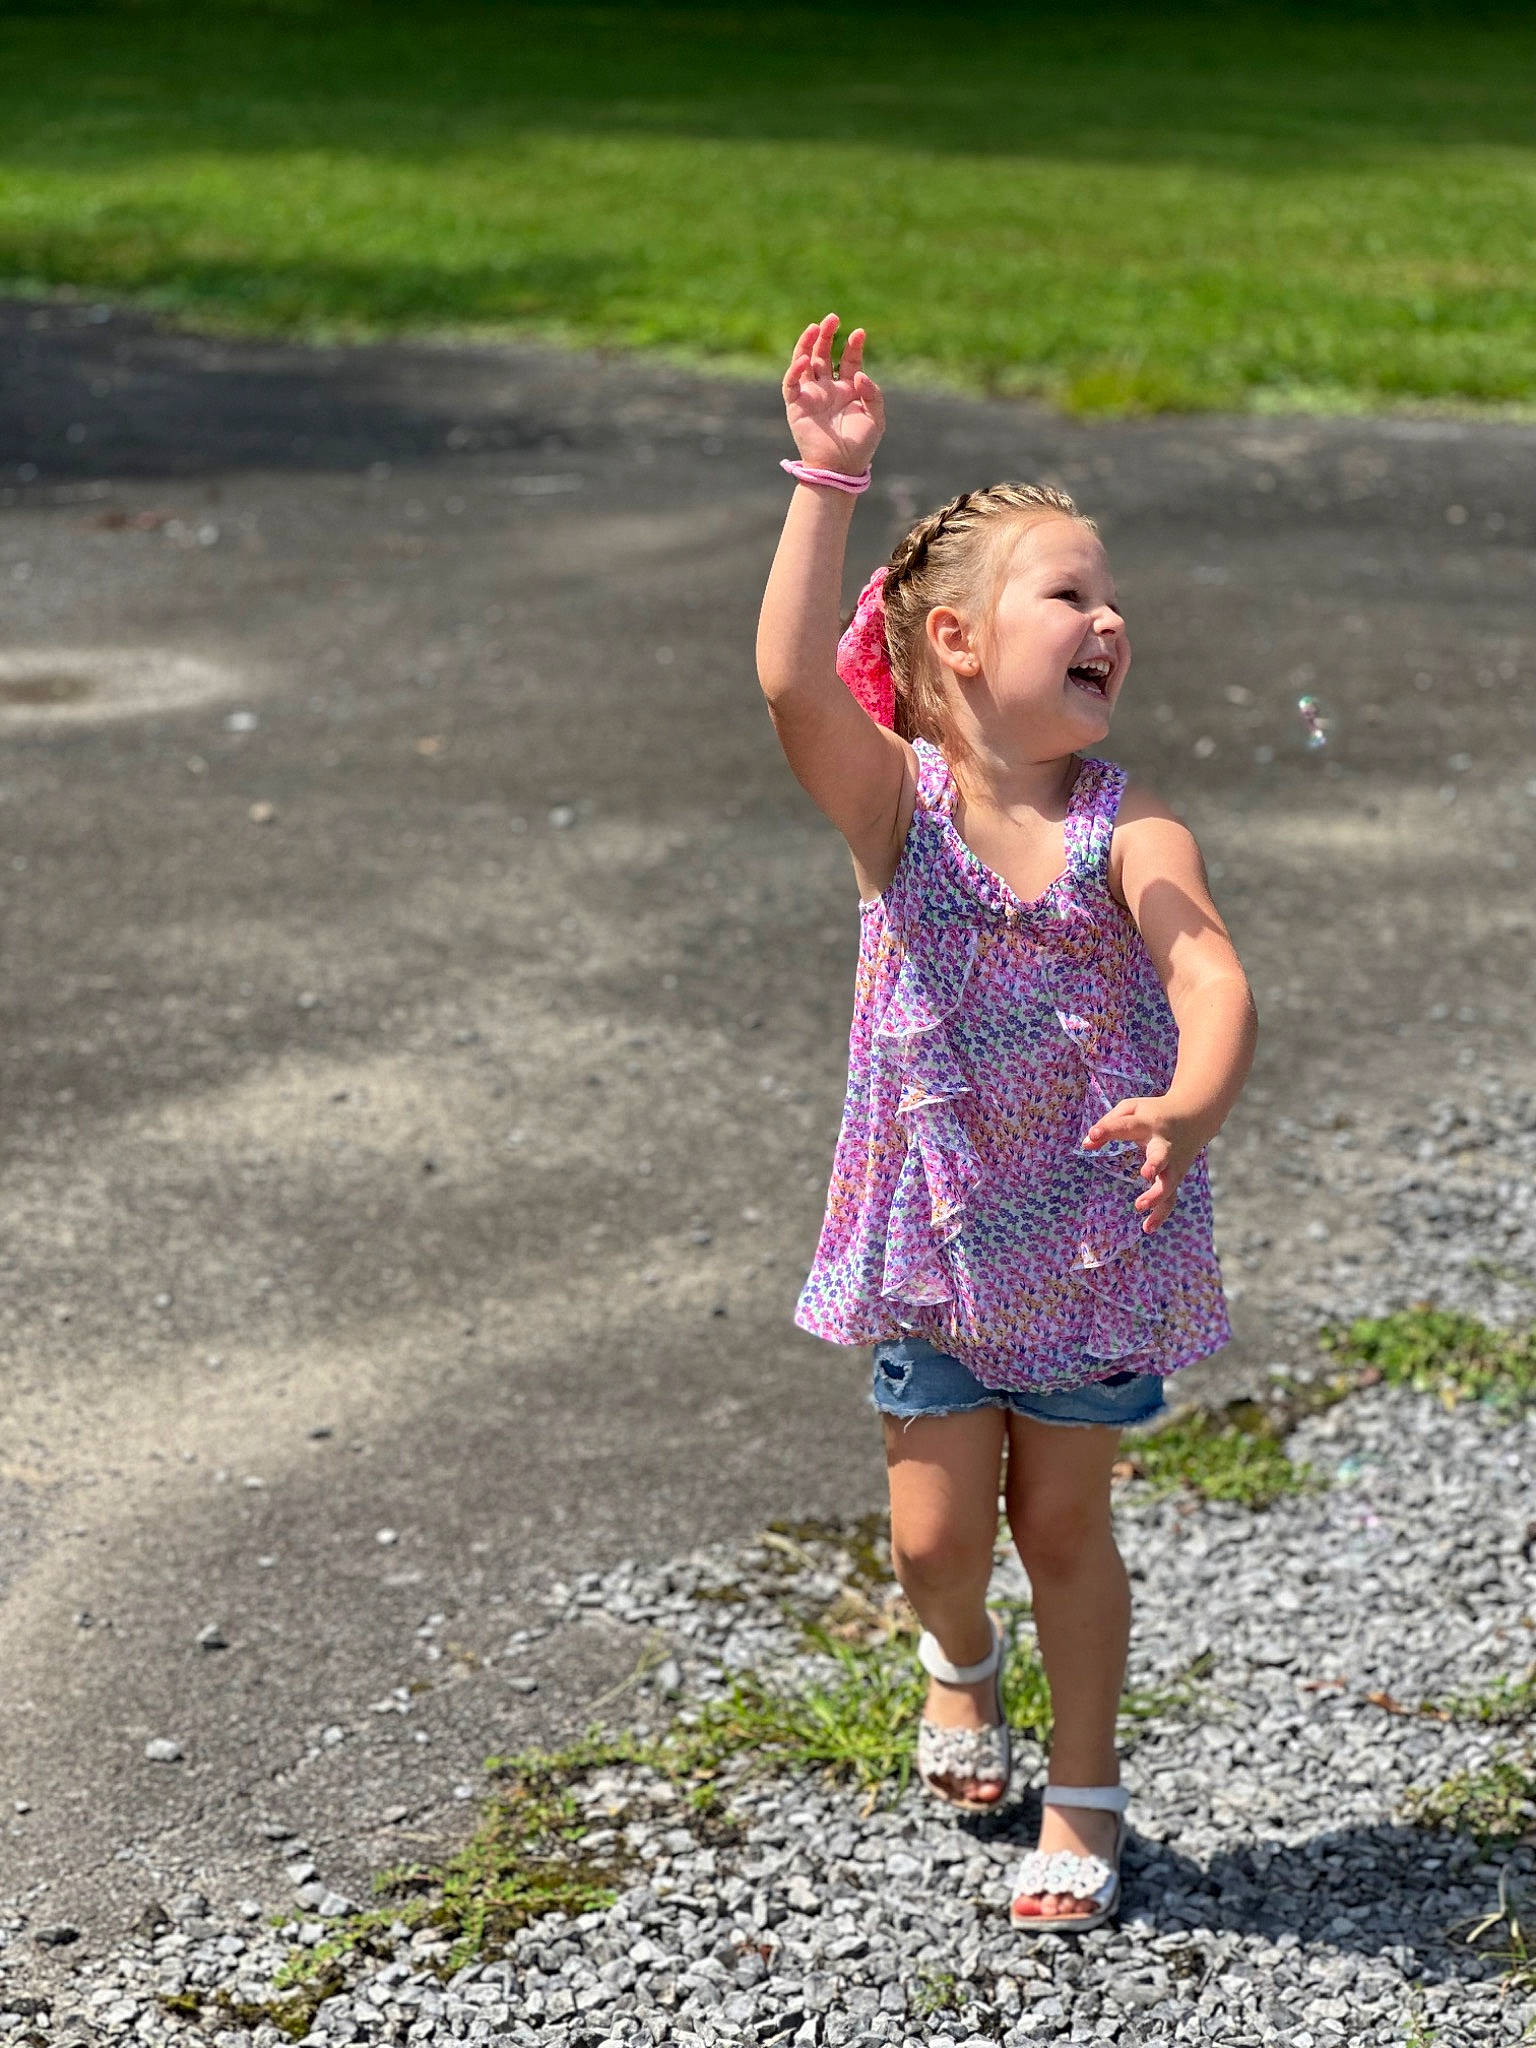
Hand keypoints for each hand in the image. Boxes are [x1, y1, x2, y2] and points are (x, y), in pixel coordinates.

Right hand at [782, 313, 885, 477]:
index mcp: (847, 390)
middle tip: (833, 318)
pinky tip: (804, 360)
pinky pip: (791, 384)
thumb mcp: (876, 419)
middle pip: (824, 354)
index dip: (853, 346)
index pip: (849, 360)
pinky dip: (795, 370)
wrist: (841, 469)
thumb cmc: (860, 447)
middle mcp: (827, 389)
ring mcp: (810, 396)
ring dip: (808, 343)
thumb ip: (873, 394)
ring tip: (816, 327)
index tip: (859, 333)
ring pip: (804, 362)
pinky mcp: (796, 406)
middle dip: (828, 335)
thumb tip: (860, 375)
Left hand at [1081, 1097, 1202, 1233]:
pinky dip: (1161, 1214)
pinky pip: (1171, 1198)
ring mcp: (1173, 1163)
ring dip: (1157, 1196)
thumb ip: (1108, 1124)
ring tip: (1140, 1206)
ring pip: (1170, 1182)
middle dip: (1155, 1164)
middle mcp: (1164, 1145)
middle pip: (1162, 1156)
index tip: (1093, 1135)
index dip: (1109, 1130)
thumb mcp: (1130, 1109)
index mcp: (1148, 1123)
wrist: (1194, 1117)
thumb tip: (1086, 1144)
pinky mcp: (1176, 1177)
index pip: (1126, 1126)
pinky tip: (1147, 1228)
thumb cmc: (1152, 1114)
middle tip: (1146, 1174)